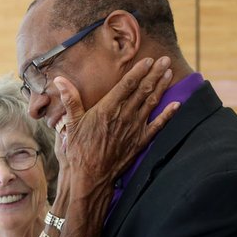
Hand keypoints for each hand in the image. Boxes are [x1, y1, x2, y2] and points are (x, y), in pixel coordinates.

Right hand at [55, 56, 178, 187]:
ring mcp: (134, 129)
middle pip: (143, 90)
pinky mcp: (140, 142)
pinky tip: (177, 105)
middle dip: (155, 73)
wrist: (91, 177)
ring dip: (161, 87)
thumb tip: (59, 80)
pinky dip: (168, 115)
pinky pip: (158, 126)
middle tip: (165, 60)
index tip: (148, 59)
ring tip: (169, 73)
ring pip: (151, 103)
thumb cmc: (79, 150)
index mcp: (107, 109)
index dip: (139, 70)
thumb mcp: (71, 123)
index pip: (127, 84)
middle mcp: (124, 116)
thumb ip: (70, 99)